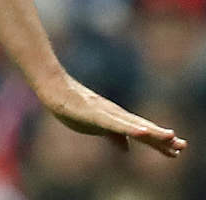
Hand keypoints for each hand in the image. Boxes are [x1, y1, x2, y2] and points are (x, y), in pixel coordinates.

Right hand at [39, 75, 186, 157]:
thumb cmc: (70, 106)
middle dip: (162, 138)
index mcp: (115, 119)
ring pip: (132, 124)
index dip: (159, 141)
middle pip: (142, 127)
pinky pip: (114, 123)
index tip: (178, 150)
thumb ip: (112, 135)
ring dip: (152, 132)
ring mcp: (105, 112)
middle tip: (183, 146)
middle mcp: (115, 114)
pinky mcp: (94, 113)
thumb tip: (126, 148)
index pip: (141, 131)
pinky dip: (129, 128)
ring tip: (170, 137)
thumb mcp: (93, 126)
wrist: (53, 88)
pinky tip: (141, 132)